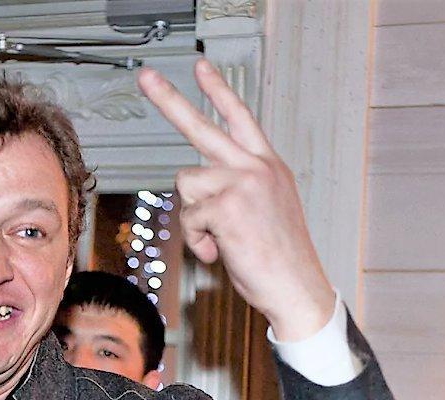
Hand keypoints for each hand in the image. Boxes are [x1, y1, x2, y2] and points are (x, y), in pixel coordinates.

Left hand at [137, 59, 335, 340]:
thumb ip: (238, 186)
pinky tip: (219, 251)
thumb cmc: (278, 255)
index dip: (219, 91)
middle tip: (147, 77)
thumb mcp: (264, 209)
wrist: (297, 286)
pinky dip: (197, 241)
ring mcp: (243, 183)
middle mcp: (256, 167)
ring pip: (186, 183)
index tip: (201, 67)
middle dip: (169, 100)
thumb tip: (199, 185)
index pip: (241, 118)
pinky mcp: (227, 207)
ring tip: (218, 238)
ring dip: (193, 217)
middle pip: (202, 126)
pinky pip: (189, 218)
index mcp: (267, 165)